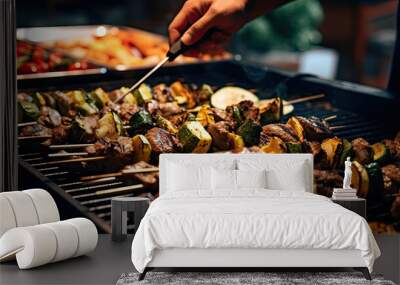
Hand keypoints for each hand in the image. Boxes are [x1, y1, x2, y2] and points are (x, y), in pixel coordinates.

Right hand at [168, 0, 287, 53]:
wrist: (248, 5)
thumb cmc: (232, 3)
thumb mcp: (215, 15)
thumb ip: (199, 28)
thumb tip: (185, 42)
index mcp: (190, 10)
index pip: (175, 29)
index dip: (174, 42)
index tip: (178, 54)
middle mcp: (194, 20)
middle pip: (186, 41)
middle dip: (196, 47)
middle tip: (205, 50)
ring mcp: (203, 28)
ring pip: (199, 46)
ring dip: (210, 45)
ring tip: (221, 34)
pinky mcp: (211, 34)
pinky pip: (210, 45)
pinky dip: (218, 43)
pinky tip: (224, 34)